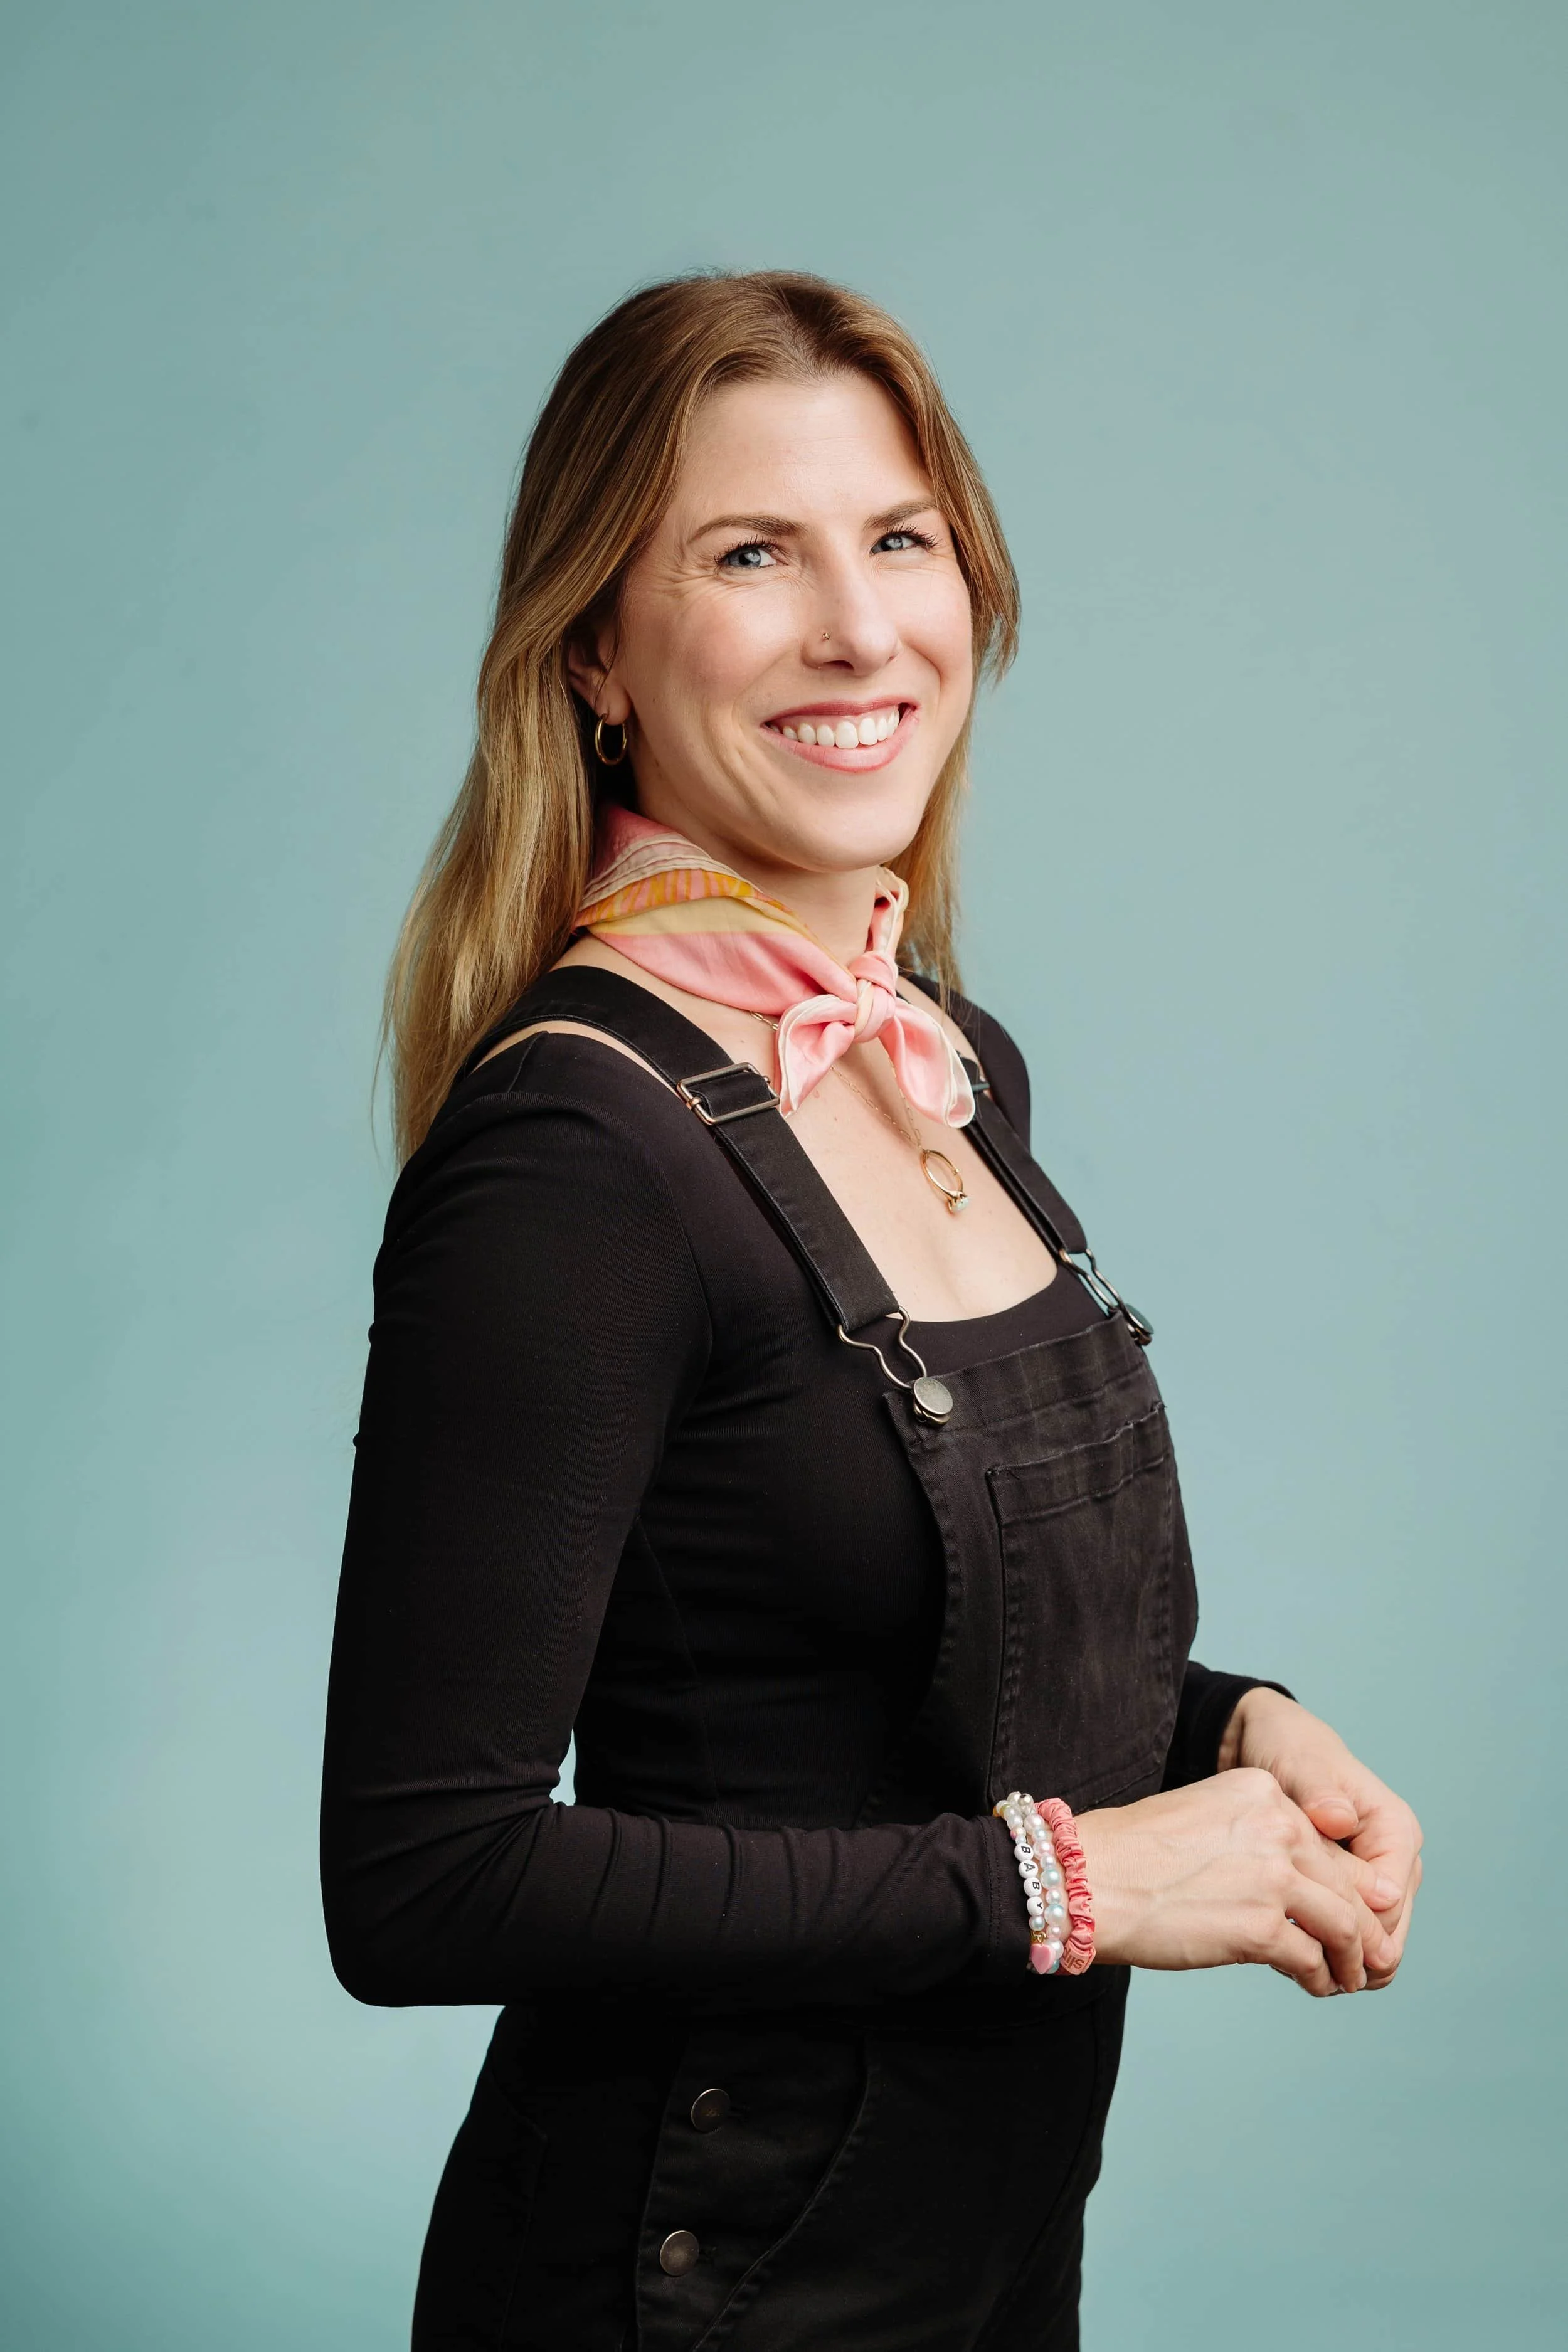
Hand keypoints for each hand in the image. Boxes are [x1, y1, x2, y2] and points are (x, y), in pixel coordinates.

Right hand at [1075, 1769, 1399, 1995]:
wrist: (1088, 1881)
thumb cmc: (1132, 1854)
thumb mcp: (1206, 1819)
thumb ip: (1256, 1839)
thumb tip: (1295, 1885)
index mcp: (1261, 1791)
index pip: (1324, 1840)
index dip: (1343, 1881)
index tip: (1348, 1907)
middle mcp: (1277, 1824)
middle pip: (1345, 1881)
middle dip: (1361, 1923)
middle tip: (1365, 1953)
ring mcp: (1272, 1875)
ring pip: (1344, 1923)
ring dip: (1352, 1957)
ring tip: (1348, 1976)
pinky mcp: (1261, 1927)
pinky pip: (1314, 1958)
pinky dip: (1322, 1977)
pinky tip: (1316, 1985)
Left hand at [1218, 1688, 1422, 1989]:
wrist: (1270, 1744)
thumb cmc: (1288, 1748)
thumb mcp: (1299, 1763)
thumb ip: (1319, 1793)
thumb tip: (1339, 1820)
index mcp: (1396, 1830)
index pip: (1387, 1907)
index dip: (1351, 1935)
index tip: (1302, 1941)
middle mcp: (1396, 1861)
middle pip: (1386, 1936)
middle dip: (1347, 1957)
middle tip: (1295, 1967)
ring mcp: (1378, 1879)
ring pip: (1372, 1944)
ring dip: (1336, 1958)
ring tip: (1288, 1962)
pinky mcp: (1353, 1891)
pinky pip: (1350, 1933)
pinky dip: (1324, 1946)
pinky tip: (1287, 1950)